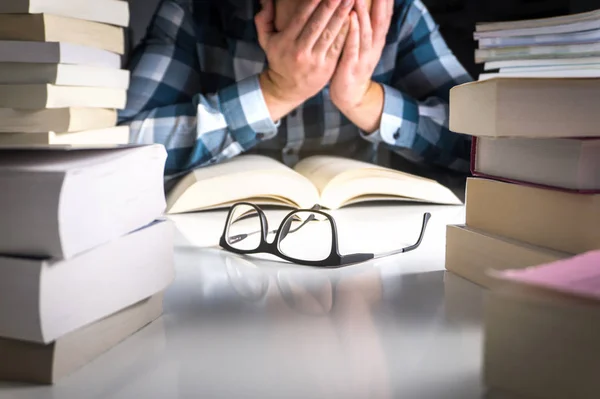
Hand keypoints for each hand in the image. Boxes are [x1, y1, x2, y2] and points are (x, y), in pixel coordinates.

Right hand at [255, 0, 354, 120]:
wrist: (287, 89)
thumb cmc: (279, 59)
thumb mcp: (266, 40)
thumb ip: (264, 19)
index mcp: (286, 42)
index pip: (301, 18)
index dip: (312, 3)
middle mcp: (300, 51)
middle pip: (317, 24)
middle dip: (330, 6)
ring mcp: (315, 60)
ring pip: (330, 34)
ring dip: (342, 16)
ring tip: (351, 0)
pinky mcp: (327, 67)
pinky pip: (337, 47)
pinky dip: (346, 32)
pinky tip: (353, 18)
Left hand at [329, 0, 392, 111]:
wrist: (350, 95)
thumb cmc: (352, 64)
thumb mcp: (363, 44)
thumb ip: (366, 26)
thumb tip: (364, 7)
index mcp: (377, 39)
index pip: (385, 14)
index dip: (387, 0)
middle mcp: (373, 46)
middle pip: (380, 19)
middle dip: (380, 1)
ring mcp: (364, 56)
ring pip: (366, 30)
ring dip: (364, 11)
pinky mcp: (352, 66)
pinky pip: (353, 47)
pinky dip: (353, 31)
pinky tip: (351, 18)